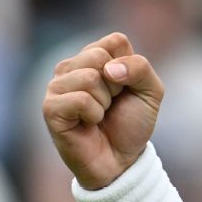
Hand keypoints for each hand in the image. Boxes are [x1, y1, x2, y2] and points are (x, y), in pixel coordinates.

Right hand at [43, 32, 164, 189]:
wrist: (121, 161)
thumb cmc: (131, 123)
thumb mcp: (150, 91)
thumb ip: (140, 67)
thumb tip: (108, 69)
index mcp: (92, 56)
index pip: (115, 41)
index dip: (129, 68)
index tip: (124, 89)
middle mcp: (71, 66)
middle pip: (99, 56)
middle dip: (116, 85)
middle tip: (111, 104)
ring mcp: (57, 86)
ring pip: (90, 77)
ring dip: (104, 103)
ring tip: (99, 115)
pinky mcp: (50, 108)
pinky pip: (81, 99)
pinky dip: (94, 115)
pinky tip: (88, 124)